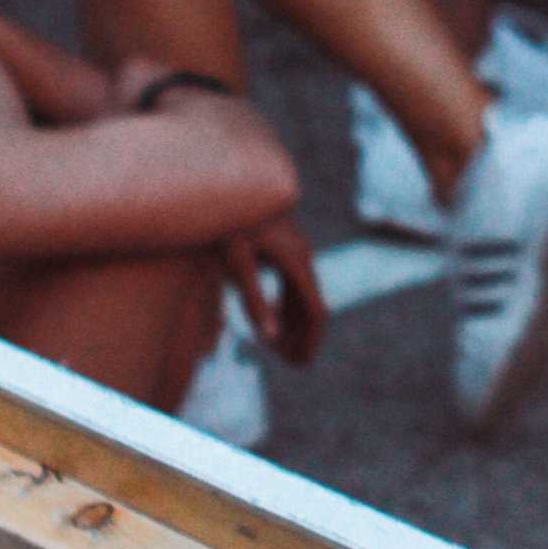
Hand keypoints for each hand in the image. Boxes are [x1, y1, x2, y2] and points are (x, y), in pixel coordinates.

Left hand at [221, 215, 327, 367]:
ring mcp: (298, 253)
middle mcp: (303, 258)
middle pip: (313, 307)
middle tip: (291, 364)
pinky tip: (274, 320)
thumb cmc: (230, 222)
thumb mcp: (236, 263)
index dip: (312, 341)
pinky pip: (296, 286)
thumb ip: (254, 300)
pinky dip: (290, 309)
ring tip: (281, 350)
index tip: (302, 364)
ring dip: (297, 325)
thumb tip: (270, 338)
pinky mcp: (288, 251)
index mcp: (297, 263)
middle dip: (304, 338)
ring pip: (306, 297)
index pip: (316, 311)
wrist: (231, 184)